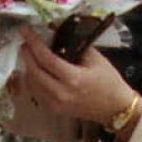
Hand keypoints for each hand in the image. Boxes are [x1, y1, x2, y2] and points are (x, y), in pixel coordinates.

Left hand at [18, 28, 136, 128]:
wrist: (116, 109)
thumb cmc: (109, 82)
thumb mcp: (96, 59)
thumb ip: (76, 44)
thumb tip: (57, 31)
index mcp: (73, 79)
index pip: (46, 58)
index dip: (33, 43)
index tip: (25, 31)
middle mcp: (61, 93)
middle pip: (34, 71)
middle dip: (26, 54)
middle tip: (25, 41)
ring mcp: (56, 104)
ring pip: (32, 83)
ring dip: (27, 67)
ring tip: (29, 54)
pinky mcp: (54, 110)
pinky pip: (36, 93)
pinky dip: (33, 79)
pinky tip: (36, 70)